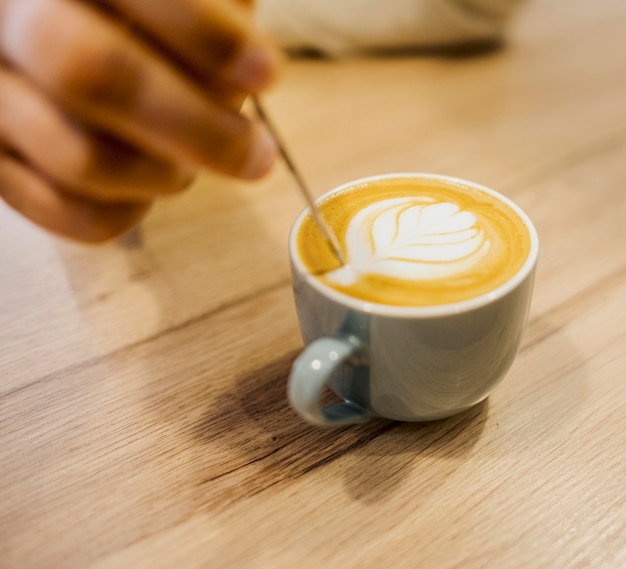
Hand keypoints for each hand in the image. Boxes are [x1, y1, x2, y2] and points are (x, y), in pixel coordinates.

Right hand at [0, 0, 279, 241]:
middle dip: (199, 129)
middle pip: (93, 75)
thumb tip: (248, 71)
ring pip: (83, 161)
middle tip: (259, 156)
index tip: (265, 74)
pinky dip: (132, 213)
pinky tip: (151, 190)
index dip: (207, 36)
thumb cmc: (141, 20)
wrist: (49, 36)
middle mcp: (8, 22)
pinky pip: (73, 215)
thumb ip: (210, 13)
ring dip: (167, 175)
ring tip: (194, 164)